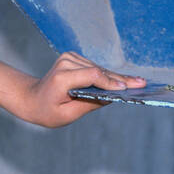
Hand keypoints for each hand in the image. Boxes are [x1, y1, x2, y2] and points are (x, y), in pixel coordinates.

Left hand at [22, 51, 145, 126]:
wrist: (31, 98)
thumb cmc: (47, 111)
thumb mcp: (67, 115)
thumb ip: (89, 104)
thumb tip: (112, 96)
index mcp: (61, 78)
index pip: (92, 75)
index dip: (110, 82)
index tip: (127, 88)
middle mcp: (65, 63)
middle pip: (99, 70)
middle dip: (121, 79)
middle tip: (142, 83)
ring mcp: (69, 58)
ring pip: (99, 68)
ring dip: (117, 77)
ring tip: (137, 82)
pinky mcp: (73, 58)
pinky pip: (94, 68)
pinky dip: (108, 75)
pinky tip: (124, 80)